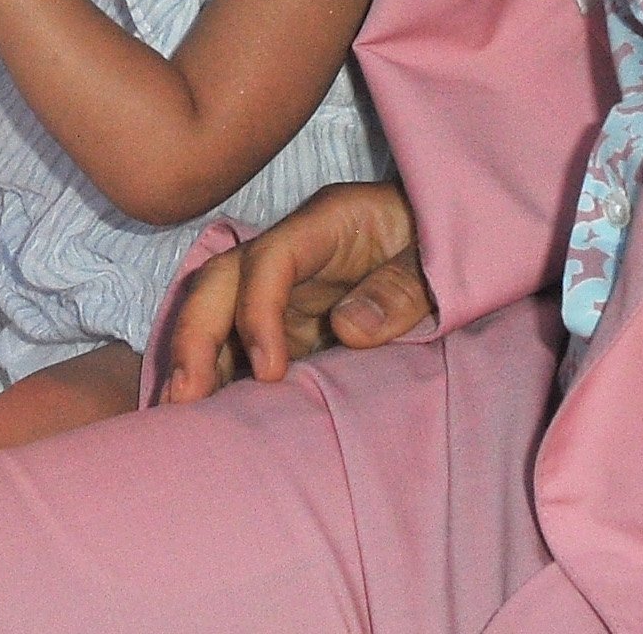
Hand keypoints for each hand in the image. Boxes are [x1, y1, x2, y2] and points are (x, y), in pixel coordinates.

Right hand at [160, 182, 429, 403]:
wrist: (460, 239)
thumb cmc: (449, 244)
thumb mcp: (440, 260)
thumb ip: (400, 290)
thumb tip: (346, 328)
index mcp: (329, 223)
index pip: (271, 258)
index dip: (258, 311)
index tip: (270, 372)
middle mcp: (294, 253)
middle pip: (222, 281)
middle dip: (197, 336)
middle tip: (187, 398)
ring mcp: (288, 289)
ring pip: (220, 314)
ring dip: (197, 361)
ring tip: (183, 418)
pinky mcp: (293, 323)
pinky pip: (244, 345)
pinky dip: (223, 376)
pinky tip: (211, 417)